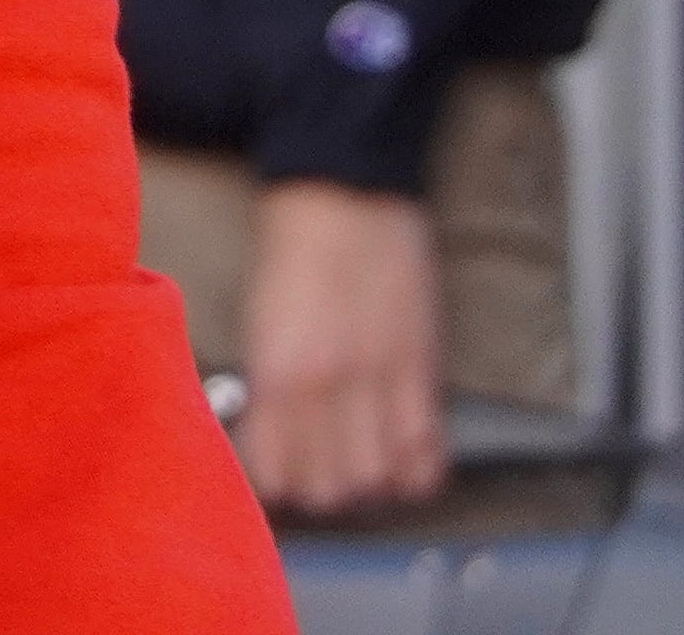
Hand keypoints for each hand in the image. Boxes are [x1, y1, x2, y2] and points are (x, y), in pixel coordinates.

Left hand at [234, 180, 445, 516]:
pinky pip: (426, 449)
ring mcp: (380, 378)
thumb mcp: (258, 319)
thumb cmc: (290, 248)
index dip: (277, 488)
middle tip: (322, 475)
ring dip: (370, 487)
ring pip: (379, 479)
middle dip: (324, 493)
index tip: (280, 480)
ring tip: (361, 469)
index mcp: (275, 369)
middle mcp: (327, 384)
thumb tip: (274, 438)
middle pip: (331, 488)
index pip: (275, 473)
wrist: (343, 189)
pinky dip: (415, 472)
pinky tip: (401, 461)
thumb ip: (269, 383)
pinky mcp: (422, 367)